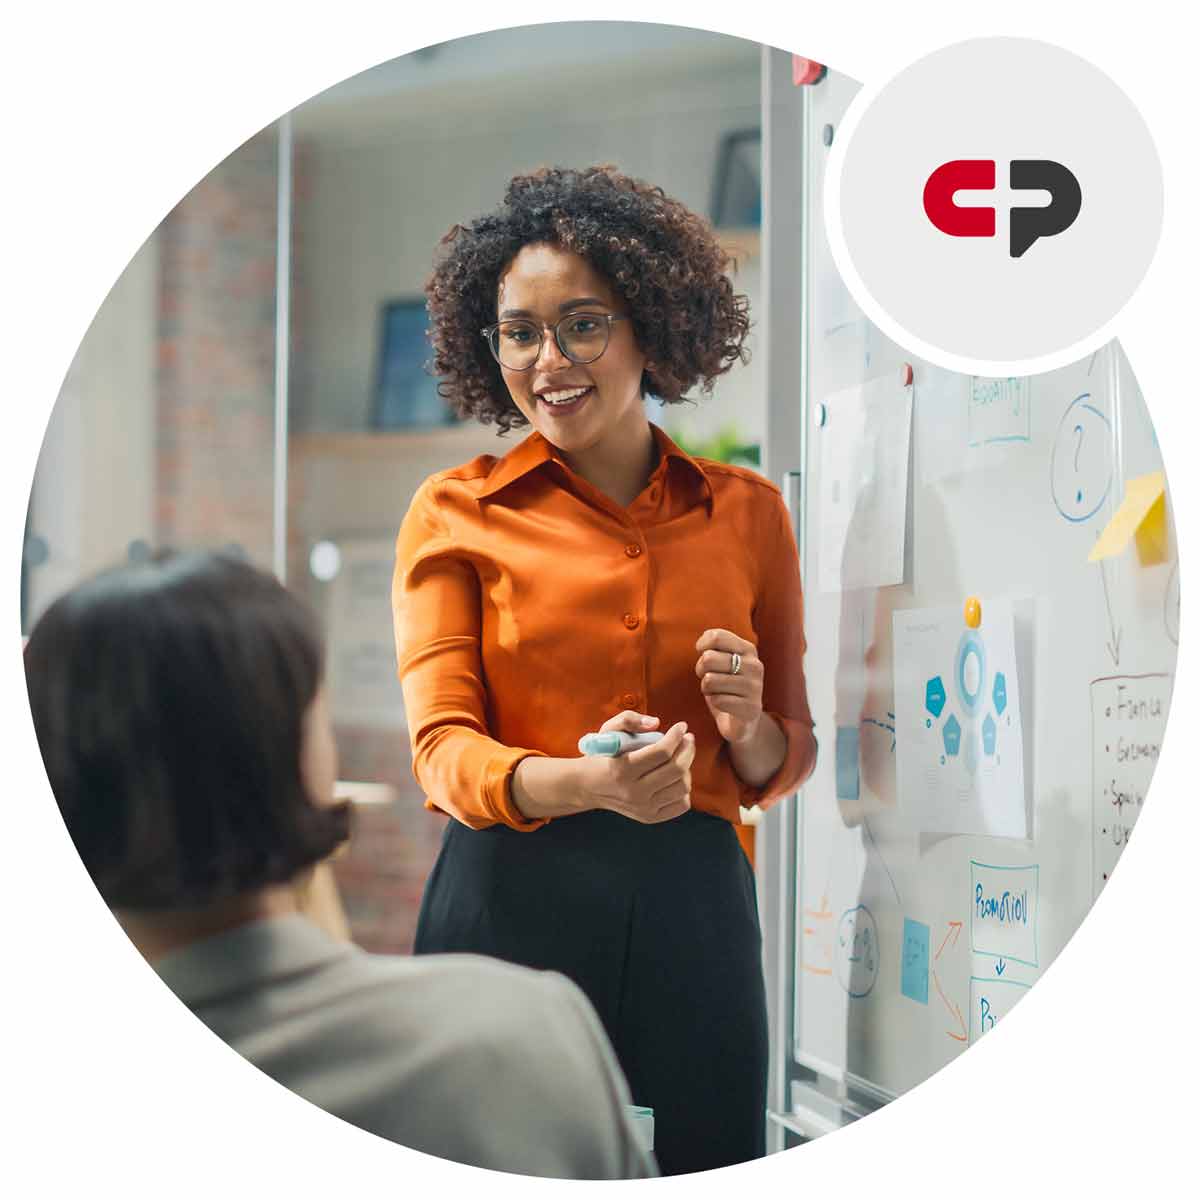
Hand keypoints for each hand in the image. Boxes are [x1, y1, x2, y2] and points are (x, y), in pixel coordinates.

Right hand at [580, 711, 694, 823]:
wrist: (589, 786)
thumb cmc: (602, 755)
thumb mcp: (607, 732)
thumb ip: (628, 719)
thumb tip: (655, 723)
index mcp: (622, 769)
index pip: (661, 752)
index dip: (676, 735)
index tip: (682, 726)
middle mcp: (634, 792)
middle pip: (676, 769)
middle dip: (688, 749)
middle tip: (688, 738)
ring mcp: (643, 808)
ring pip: (682, 787)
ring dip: (687, 767)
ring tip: (682, 756)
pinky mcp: (650, 817)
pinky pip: (682, 804)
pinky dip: (684, 788)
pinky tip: (676, 777)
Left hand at [694, 628, 763, 744]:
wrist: (742, 720)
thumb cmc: (727, 686)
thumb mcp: (722, 661)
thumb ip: (714, 647)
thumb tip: (702, 643)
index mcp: (748, 649)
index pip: (716, 636)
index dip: (702, 645)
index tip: (702, 653)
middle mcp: (755, 665)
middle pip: (708, 658)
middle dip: (701, 670)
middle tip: (708, 678)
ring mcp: (755, 687)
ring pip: (710, 680)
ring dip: (706, 688)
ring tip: (716, 691)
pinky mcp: (751, 708)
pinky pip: (717, 700)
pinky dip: (714, 702)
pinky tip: (724, 705)